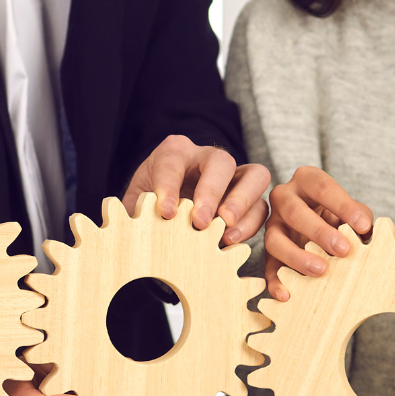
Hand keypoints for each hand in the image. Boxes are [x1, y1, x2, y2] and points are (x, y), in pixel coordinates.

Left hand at [122, 135, 269, 245]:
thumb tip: (134, 223)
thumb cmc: (151, 204)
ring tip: (226, 235)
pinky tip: (231, 243)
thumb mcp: (138, 202)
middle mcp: (207, 158)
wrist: (169, 210)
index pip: (173, 161)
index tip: (166, 212)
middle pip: (221, 161)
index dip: (170, 185)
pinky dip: (250, 224)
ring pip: (255, 176)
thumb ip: (137, 209)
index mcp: (174, 152)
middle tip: (201, 221)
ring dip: (242, 205)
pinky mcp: (249, 199)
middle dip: (213, 191)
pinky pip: (260, 206)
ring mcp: (233, 176)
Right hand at [264, 166, 372, 300]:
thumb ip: (360, 217)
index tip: (363, 226)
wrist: (319, 226)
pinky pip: (267, 267)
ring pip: (274, 240)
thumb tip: (366, 234)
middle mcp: (283, 198)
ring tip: (321, 270)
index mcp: (306, 180)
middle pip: (295, 212)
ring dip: (297, 256)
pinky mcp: (268, 252)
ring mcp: (272, 226)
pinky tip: (287, 295)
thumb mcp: (351, 210)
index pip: (322, 188)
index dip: (343, 206)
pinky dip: (275, 282)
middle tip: (344, 250)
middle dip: (319, 232)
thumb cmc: (338, 215)